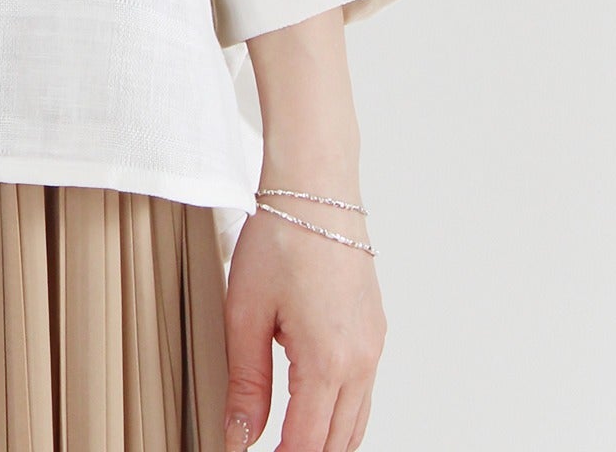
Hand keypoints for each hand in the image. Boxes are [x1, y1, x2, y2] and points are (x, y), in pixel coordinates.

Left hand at [221, 199, 385, 451]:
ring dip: (327, 440)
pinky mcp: (375, 332)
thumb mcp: (245, 313)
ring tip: (289, 439)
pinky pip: (364, 392)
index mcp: (328, 363)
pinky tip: (312, 407)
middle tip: (271, 449)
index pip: (309, 445)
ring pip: (357, 422)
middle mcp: (361, 362)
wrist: (315, 190)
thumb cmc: (280, 238)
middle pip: (339, 442)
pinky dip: (340, 413)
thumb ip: (245, 383)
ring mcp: (374, 347)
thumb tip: (240, 436)